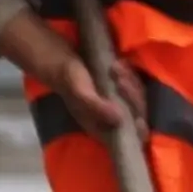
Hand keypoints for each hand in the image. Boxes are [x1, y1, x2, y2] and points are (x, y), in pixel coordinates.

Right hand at [0, 13, 127, 131]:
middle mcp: (108, 117)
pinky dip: (128, 74)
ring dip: (130, 82)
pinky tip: (118, 63)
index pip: (127, 137)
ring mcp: (112, 101)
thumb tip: (119, 120)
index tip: (138, 118)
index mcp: (99, 126)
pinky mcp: (114, 87)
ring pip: (135, 98)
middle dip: (133, 96)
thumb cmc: (63, 75)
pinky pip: (131, 84)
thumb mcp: (77, 90)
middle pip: (136, 114)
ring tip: (116, 67)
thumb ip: (95, 107)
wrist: (54, 54)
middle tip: (118, 76)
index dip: (138, 131)